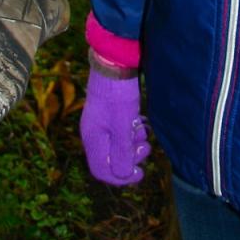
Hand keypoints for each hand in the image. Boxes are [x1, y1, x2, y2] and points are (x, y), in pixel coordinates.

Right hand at [80, 68, 150, 185]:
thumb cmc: (118, 94)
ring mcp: (99, 122)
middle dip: (131, 157)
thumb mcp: (123, 126)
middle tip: (146, 146)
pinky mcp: (107, 113)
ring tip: (144, 130)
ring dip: (132, 143)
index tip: (140, 173)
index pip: (102, 170)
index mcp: (93, 139)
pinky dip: (130, 131)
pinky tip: (140, 122)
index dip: (121, 177)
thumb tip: (123, 175)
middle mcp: (93, 133)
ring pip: (116, 144)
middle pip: (110, 159)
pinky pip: (118, 131)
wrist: (113, 62)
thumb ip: (122, 152)